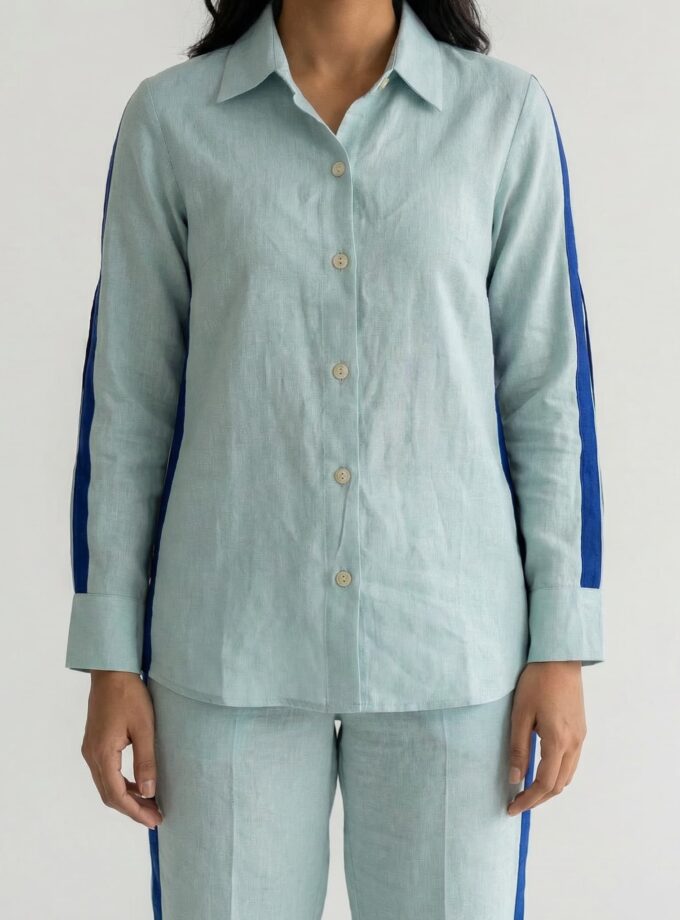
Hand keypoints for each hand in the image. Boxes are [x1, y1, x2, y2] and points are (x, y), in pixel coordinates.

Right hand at [80, 670, 162, 828]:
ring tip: (150, 804)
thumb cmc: (129, 695)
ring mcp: (91, 750)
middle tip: (155, 817)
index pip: (117, 795)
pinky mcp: (95, 743)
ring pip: (106, 785)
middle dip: (132, 809)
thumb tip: (149, 792)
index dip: (135, 811)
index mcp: (102, 754)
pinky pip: (106, 772)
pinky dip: (121, 783)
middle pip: (109, 795)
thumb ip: (146, 760)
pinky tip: (138, 783)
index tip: (154, 820)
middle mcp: (92, 755)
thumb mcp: (144, 727)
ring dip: (127, 797)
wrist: (111, 672)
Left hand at [507, 661, 586, 815]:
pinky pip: (572, 762)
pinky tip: (543, 770)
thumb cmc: (537, 681)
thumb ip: (518, 748)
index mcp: (558, 741)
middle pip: (559, 785)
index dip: (528, 800)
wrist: (560, 658)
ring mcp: (581, 737)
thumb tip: (514, 778)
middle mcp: (574, 743)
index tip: (511, 807)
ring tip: (528, 791)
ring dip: (549, 788)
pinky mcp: (581, 729)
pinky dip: (558, 774)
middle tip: (517, 803)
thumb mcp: (520, 714)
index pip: (544, 784)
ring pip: (568, 775)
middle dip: (538, 799)